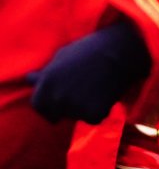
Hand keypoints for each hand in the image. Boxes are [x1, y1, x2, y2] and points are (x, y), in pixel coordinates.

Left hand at [30, 20, 151, 123]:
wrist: (119, 52)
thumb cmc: (89, 50)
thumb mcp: (61, 57)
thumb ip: (45, 73)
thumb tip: (29, 80)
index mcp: (45, 85)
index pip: (38, 106)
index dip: (49, 104)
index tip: (60, 101)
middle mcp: (56, 99)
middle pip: (56, 114)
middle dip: (66, 108)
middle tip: (83, 93)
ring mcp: (74, 108)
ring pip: (76, 116)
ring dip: (84, 108)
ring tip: (96, 89)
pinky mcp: (93, 114)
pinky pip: (94, 118)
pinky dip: (100, 110)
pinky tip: (106, 94)